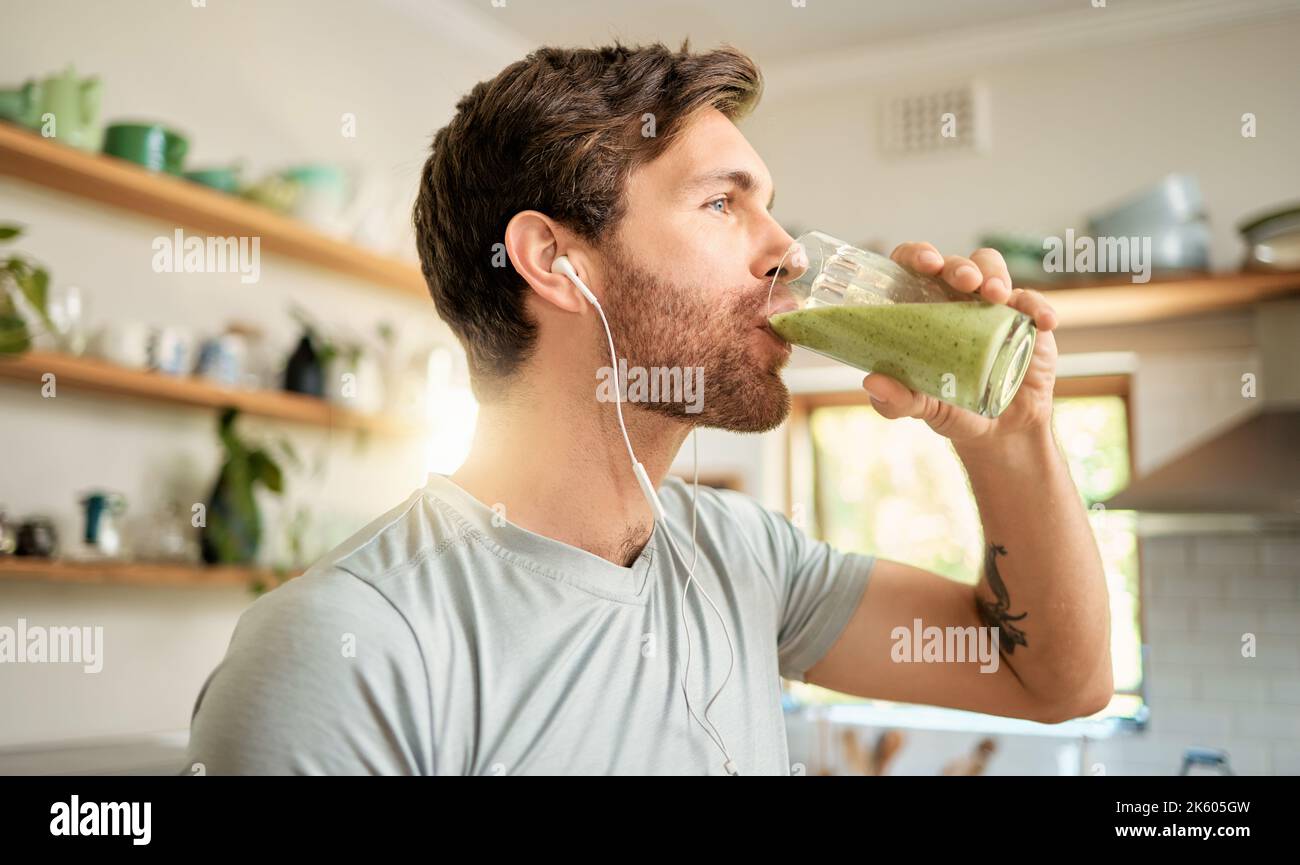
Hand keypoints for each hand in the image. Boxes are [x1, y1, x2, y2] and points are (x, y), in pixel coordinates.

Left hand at [862, 243, 1057, 445]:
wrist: (1000, 431)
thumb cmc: (952, 409)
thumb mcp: (922, 407)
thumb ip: (897, 399)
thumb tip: (873, 383)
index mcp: (922, 309)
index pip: (914, 266)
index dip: (917, 255)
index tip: (925, 263)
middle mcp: (955, 299)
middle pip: (956, 263)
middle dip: (960, 266)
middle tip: (964, 282)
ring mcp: (991, 305)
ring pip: (993, 268)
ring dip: (995, 274)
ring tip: (996, 295)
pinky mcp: (1024, 318)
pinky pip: (1032, 301)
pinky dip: (1038, 307)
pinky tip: (1043, 322)